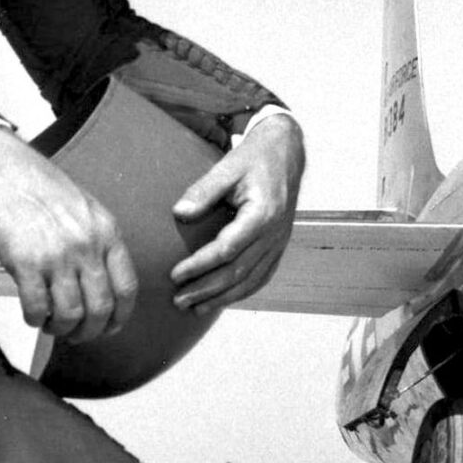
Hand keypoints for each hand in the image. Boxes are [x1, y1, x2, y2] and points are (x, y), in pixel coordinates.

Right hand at [0, 127, 137, 342]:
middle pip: (101, 308)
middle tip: (76, 335)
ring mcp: (57, 254)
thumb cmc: (40, 188)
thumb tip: (102, 284)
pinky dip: (36, 320)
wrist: (1, 169)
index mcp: (106, 231)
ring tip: (51, 326)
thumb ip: (98, 241)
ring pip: (71, 314)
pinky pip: (37, 308)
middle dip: (90, 332)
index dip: (120, 317)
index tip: (109, 328)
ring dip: (62, 329)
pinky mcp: (25, 261)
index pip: (127, 287)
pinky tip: (33, 315)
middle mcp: (87, 245)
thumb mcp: (85, 209)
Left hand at [169, 109, 304, 312]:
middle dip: (206, 289)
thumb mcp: (227, 166)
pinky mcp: (279, 245)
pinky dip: (242, 291)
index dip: (200, 265)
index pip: (227, 250)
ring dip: (222, 297)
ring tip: (195, 308)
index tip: (175, 274)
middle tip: (178, 300)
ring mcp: (280, 242)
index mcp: (263, 214)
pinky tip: (223, 299)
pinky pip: (262, 276)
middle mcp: (274, 234)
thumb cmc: (254, 158)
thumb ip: (203, 190)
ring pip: (251, 280)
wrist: (286, 153)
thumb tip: (179, 213)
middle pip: (238, 272)